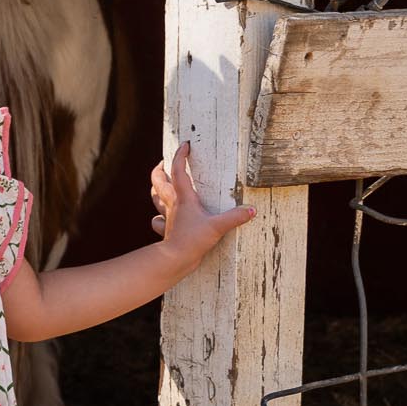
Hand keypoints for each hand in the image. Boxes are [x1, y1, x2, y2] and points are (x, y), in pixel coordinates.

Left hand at [149, 141, 254, 270]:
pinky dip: (159, 217)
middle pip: (159, 182)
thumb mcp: (217, 227)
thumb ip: (235, 217)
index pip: (178, 171)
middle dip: (159, 170)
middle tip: (162, 163)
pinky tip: (162, 218)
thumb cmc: (192, 241)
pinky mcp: (168, 231)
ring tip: (160, 184)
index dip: (180, 156)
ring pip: (155, 199)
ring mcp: (169, 218)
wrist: (175, 260)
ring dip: (156, 190)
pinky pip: (159, 221)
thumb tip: (251, 210)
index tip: (185, 145)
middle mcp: (173, 205)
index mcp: (184, 199)